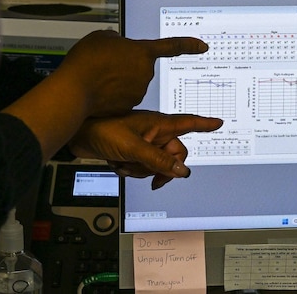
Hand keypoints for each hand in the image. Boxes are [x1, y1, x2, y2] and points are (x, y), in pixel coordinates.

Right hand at [56, 30, 207, 117]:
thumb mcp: (102, 38)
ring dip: (119, 79)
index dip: (189, 45)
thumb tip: (118, 46)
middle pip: (141, 66)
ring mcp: (137, 91)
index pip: (172, 46)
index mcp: (142, 52)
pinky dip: (114, 94)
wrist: (76, 89)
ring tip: (99, 77)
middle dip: (127, 65)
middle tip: (107, 63)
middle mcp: (145, 73)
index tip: (202, 47)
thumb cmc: (87, 61)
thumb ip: (117, 41)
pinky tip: (100, 90)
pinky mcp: (128, 106)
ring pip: (132, 82)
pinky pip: (124, 96)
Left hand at [68, 110, 222, 189]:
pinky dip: (130, 170)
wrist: (78, 135)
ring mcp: (142, 143)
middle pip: (173, 156)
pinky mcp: (131, 152)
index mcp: (158, 124)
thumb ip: (158, 160)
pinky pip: (141, 168)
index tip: (218, 122)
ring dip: (141, 170)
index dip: (204, 124)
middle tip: (148, 174)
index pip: (187, 123)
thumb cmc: (103, 130)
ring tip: (124, 161)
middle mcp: (153, 133)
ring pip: (156, 166)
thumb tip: (182, 172)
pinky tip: (117, 163)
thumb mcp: (134, 148)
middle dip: (160, 168)